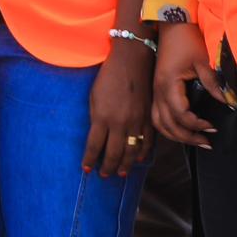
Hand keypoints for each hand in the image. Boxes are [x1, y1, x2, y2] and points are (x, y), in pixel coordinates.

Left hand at [85, 36, 154, 176]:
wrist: (132, 61)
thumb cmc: (108, 77)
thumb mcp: (94, 97)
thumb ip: (95, 118)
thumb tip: (96, 136)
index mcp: (102, 117)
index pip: (94, 146)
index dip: (89, 159)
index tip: (86, 168)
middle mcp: (120, 123)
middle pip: (113, 153)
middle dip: (107, 167)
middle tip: (104, 175)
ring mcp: (137, 121)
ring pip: (131, 151)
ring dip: (125, 164)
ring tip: (120, 173)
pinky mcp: (149, 117)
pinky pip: (148, 140)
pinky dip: (143, 152)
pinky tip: (138, 159)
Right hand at [151, 22, 226, 147]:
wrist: (171, 24)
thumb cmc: (187, 40)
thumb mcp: (203, 61)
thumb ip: (213, 84)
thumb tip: (227, 102)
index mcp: (168, 85)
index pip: (180, 114)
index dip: (196, 125)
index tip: (213, 127)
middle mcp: (158, 91)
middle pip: (167, 124)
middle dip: (186, 137)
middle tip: (206, 143)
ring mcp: (155, 91)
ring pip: (159, 123)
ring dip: (175, 135)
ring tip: (194, 140)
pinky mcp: (156, 90)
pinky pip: (157, 115)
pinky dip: (168, 126)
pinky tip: (181, 129)